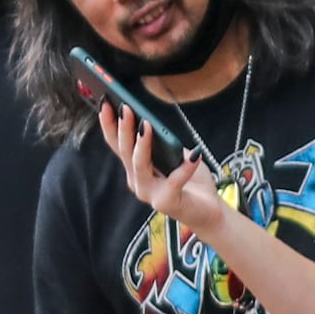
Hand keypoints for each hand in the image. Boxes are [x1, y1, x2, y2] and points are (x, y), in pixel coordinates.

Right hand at [100, 106, 229, 234]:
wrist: (209, 211)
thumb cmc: (191, 181)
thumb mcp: (174, 155)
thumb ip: (162, 142)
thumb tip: (150, 121)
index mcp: (136, 169)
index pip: (117, 144)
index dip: (109, 124)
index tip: (105, 101)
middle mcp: (138, 182)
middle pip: (125, 152)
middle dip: (123, 128)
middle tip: (125, 107)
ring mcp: (150, 194)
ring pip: (139, 165)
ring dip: (141, 144)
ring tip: (146, 125)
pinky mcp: (167, 202)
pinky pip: (174, 181)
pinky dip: (184, 167)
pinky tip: (194, 154)